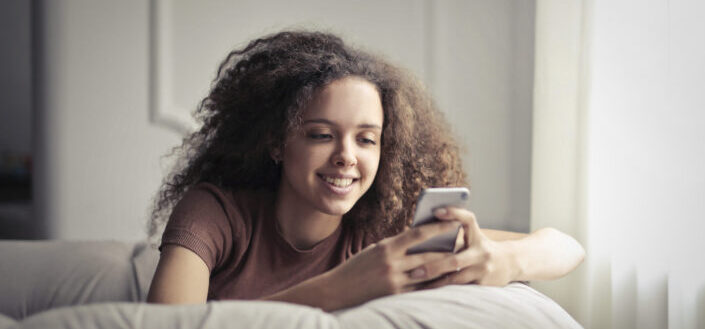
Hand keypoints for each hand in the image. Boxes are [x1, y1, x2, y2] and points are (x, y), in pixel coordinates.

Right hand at [321, 221, 459, 309]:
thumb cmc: (357, 267)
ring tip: (458, 263)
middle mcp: (392, 264)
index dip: (438, 227)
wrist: (337, 290)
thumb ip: (396, 245)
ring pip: (428, 274)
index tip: (453, 222)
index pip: (418, 234)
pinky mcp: (395, 296)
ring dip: (445, 269)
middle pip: (428, 255)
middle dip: (448, 250)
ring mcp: (395, 282)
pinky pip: (420, 290)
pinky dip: (433, 285)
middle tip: (463, 244)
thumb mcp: (375, 250)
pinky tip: (444, 282)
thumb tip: (419, 238)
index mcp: (387, 248)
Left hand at [415, 207, 519, 287]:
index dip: (453, 213)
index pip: (467, 220)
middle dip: (433, 267)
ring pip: (455, 279)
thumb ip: (455, 232)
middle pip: (454, 260)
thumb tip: (424, 230)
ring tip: (418, 286)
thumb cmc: (481, 247)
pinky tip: (429, 294)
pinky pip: (459, 289)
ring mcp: (483, 270)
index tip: (436, 211)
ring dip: (435, 283)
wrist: (510, 263)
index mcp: (477, 236)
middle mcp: (482, 253)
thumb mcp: (473, 236)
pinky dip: (444, 291)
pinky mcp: (483, 285)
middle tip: (413, 272)